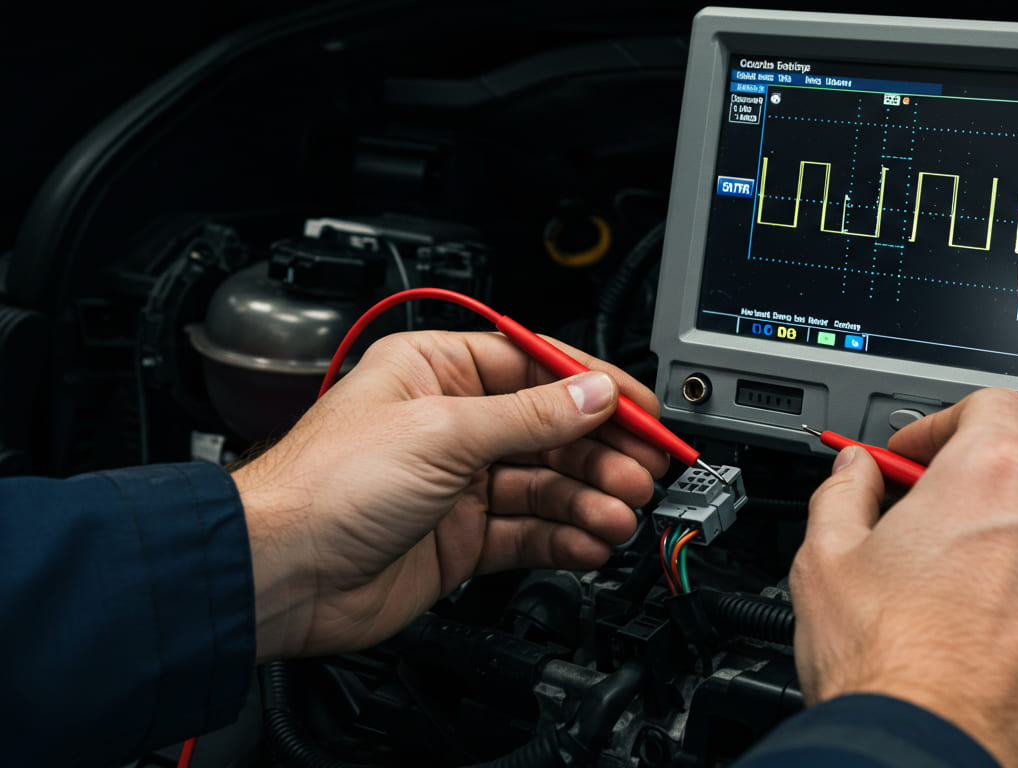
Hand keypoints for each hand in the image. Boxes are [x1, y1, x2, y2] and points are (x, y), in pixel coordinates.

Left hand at [232, 331, 668, 661]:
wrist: (279, 573)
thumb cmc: (324, 486)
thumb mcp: (442, 432)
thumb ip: (528, 417)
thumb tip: (592, 395)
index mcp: (438, 371)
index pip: (537, 368)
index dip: (595, 388)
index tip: (642, 409)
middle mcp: (452, 423)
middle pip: (551, 430)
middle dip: (602, 451)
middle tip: (644, 471)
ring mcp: (458, 484)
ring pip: (546, 485)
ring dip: (590, 499)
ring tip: (621, 513)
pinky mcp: (461, 538)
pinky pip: (529, 532)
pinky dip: (565, 537)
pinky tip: (591, 541)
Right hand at [791, 388, 1017, 767]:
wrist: (932, 758)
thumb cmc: (886, 669)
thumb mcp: (825, 558)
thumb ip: (843, 492)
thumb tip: (853, 474)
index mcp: (992, 480)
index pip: (993, 403)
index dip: (946, 422)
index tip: (919, 453)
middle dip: (995, 477)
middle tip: (943, 512)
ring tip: (970, 581)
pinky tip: (1000, 632)